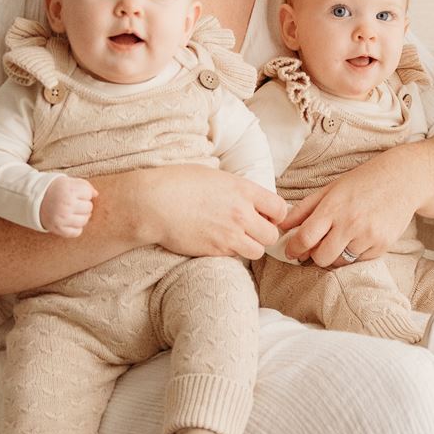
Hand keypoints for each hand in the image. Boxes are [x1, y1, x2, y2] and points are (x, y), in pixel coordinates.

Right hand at [40, 174, 96, 237]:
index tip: (75, 193)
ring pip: (84, 221)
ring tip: (71, 212)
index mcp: (69, 190)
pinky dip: (75, 228)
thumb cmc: (55, 190)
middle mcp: (66, 204)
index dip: (84, 193)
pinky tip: (69, 221)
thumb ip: (84, 185)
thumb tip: (96, 194)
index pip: (89, 194)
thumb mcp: (68, 182)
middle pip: (89, 208)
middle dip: (83, 205)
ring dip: (80, 217)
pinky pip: (77, 232)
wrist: (34, 201)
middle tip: (72, 203)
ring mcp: (62, 218)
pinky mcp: (59, 229)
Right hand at [132, 165, 285, 261]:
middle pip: (273, 235)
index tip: (266, 215)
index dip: (276, 214)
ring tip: (237, 239)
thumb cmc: (178, 183)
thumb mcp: (214, 176)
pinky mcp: (215, 251)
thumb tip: (248, 197)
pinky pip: (236, 257)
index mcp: (243, 190)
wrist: (153, 203)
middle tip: (253, 230)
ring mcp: (229, 235)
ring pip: (258, 251)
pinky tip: (219, 242)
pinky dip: (232, 253)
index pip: (280, 208)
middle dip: (265, 233)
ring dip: (251, 246)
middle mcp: (241, 213)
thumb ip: (237, 189)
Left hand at [279, 149, 423, 267]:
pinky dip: (355, 253)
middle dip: (314, 256)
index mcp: (333, 207)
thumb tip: (281, 225)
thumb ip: (304, 208)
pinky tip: (360, 236)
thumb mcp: (331, 189)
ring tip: (341, 238)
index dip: (294, 249)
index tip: (292, 251)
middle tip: (317, 247)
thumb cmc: (363, 181)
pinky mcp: (382, 245)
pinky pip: (359, 260)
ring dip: (335, 255)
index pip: (305, 238)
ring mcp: (368, 236)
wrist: (403, 179)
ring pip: (340, 261)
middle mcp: (350, 223)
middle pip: (321, 257)